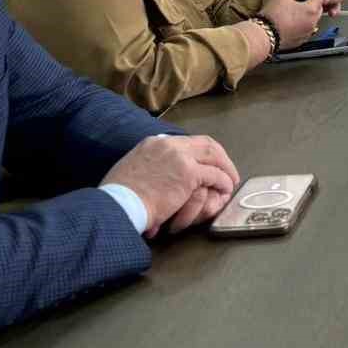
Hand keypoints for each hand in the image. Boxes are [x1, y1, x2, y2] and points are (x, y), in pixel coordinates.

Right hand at [102, 135, 239, 238]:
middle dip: (219, 156)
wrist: (116, 205)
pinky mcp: (189, 173)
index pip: (186, 141)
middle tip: (227, 169)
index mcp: (152, 142)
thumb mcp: (130, 170)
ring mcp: (181, 157)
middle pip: (205, 144)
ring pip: (214, 157)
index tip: (208, 161)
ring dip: (226, 169)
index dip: (201, 151)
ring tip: (230, 181)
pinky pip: (215, 176)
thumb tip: (157, 176)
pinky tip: (225, 190)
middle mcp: (169, 144)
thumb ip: (147, 166)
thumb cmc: (118, 197)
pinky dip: (223, 182)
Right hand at [260, 0, 325, 48]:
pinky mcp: (301, 41)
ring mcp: (308, 33)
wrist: (263, 36)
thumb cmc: (273, 15)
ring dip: (306, 14)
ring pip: (312, 20)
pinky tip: (290, 22)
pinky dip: (301, 25)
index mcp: (312, 10)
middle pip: (318, 8)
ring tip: (292, 11)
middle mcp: (314, 23)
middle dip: (311, 2)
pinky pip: (305, 30)